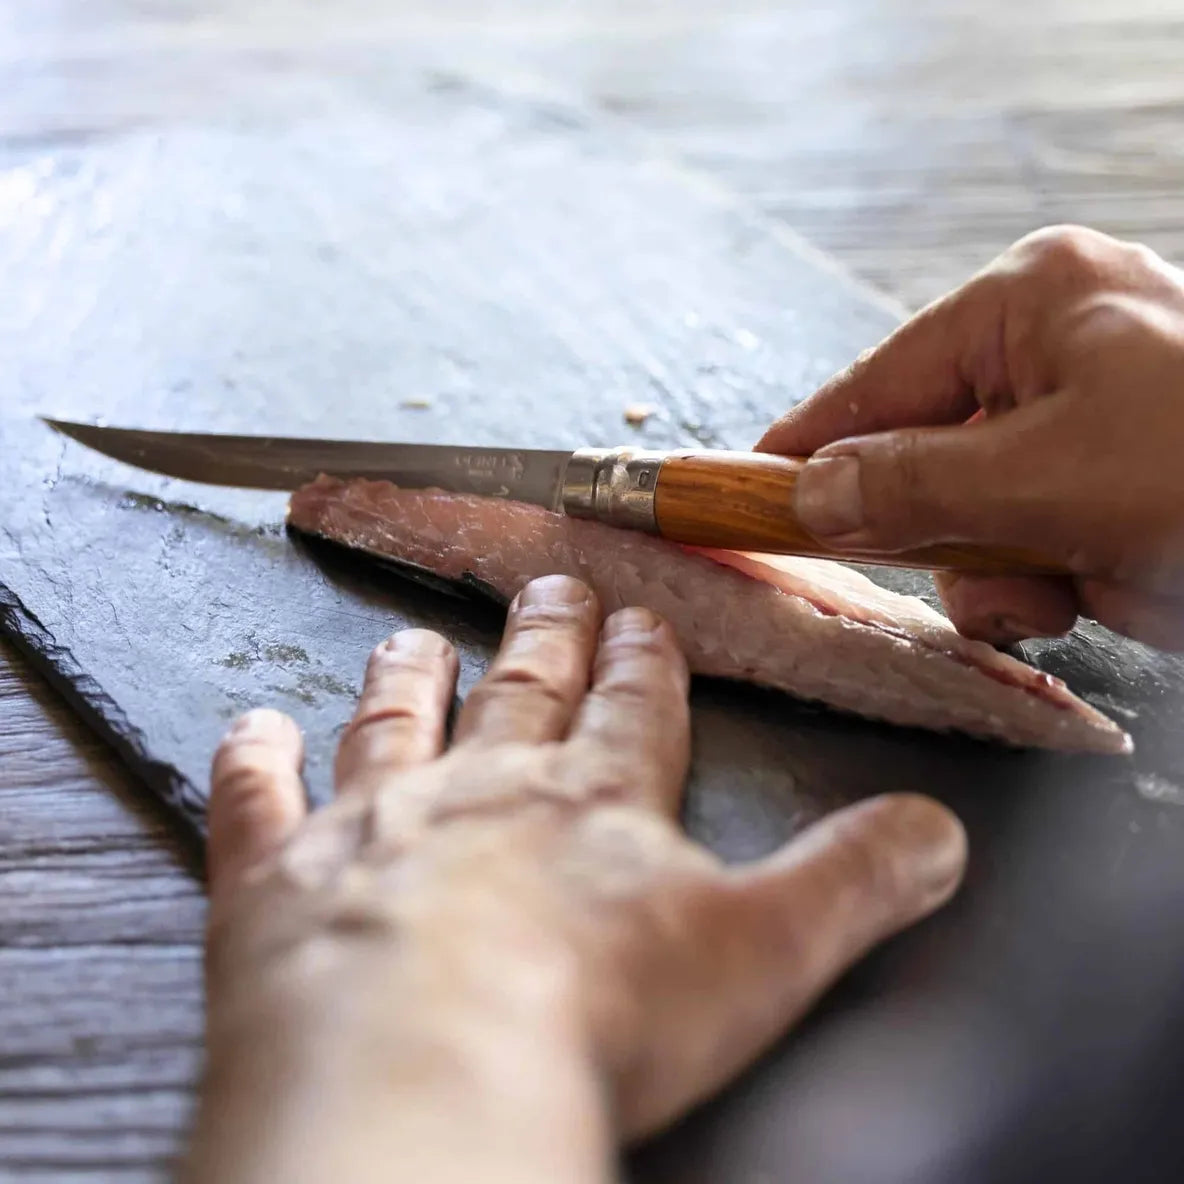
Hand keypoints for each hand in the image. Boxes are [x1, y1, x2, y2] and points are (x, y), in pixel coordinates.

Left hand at [184, 575, 965, 1183]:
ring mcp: (374, 822)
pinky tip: (252, 729)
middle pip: (522, 690)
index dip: (643, 661)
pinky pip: (256, 800)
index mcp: (595, 802)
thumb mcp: (769, 951)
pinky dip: (251, 762)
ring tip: (417, 637)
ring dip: (409, 676)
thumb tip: (940, 833)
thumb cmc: (598, 1014)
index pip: (633, 707)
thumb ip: (857, 880)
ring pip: (395, 719)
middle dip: (544, 637)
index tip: (639, 618)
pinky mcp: (277, 880)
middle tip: (548, 587)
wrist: (428, 1072)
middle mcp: (483, 788)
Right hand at [758, 225, 1183, 648]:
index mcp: (1032, 302)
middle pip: (917, 453)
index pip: (878, 381)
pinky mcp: (1105, 491)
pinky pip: (1017, 544)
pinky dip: (1031, 586)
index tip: (741, 490)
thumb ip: (914, 486)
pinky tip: (1076, 596)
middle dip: (928, 527)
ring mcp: (1082, 424)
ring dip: (989, 570)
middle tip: (956, 564)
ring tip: (1052, 586)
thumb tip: (810, 495)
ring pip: (962, 514)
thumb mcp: (1054, 479)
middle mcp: (1051, 350)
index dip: (805, 443)